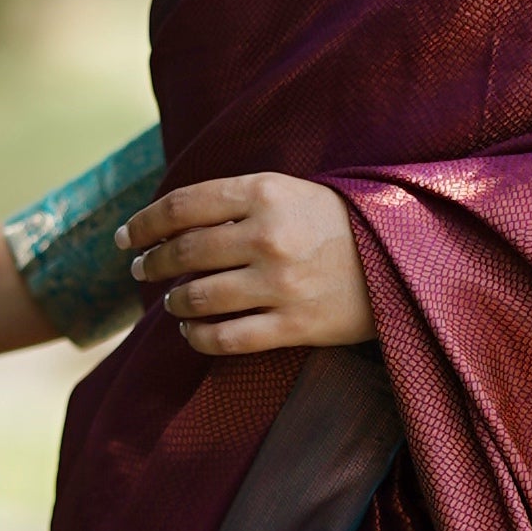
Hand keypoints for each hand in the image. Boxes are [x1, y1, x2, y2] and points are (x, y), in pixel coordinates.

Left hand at [125, 172, 374, 359]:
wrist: (405, 262)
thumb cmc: (340, 224)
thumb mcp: (292, 192)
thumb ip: (238, 201)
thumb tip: (171, 223)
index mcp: (265, 192)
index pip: (182, 206)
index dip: (144, 223)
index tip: (125, 237)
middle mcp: (268, 236)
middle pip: (183, 252)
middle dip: (152, 264)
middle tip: (142, 270)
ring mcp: (281, 283)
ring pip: (197, 299)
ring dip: (174, 303)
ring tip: (173, 303)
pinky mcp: (294, 325)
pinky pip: (226, 338)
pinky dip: (197, 337)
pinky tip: (192, 332)